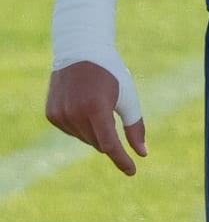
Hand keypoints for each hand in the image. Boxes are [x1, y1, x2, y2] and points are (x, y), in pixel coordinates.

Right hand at [46, 61, 146, 175]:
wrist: (81, 51)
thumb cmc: (111, 73)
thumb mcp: (128, 96)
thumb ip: (135, 126)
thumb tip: (142, 153)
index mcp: (97, 108)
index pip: (110, 144)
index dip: (122, 159)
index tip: (132, 170)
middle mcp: (75, 114)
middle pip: (98, 142)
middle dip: (109, 136)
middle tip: (111, 113)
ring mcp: (60, 116)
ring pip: (84, 139)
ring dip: (95, 131)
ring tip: (96, 104)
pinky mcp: (51, 115)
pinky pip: (71, 131)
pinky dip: (81, 126)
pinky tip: (83, 105)